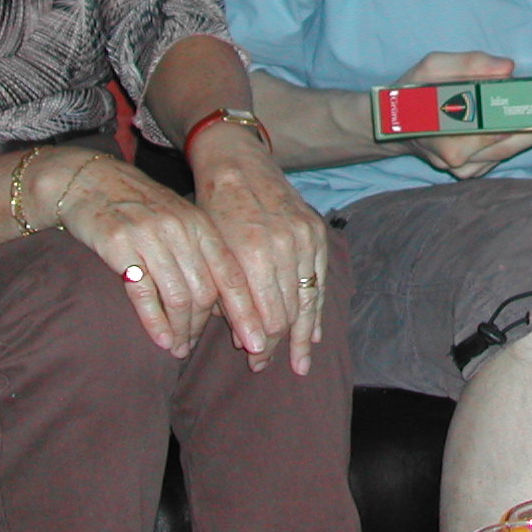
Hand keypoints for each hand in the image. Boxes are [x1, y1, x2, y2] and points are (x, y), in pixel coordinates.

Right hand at [51, 144, 324, 374]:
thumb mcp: (178, 221)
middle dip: (205, 328)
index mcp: (201, 224)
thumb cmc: (138, 207)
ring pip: (178, 296)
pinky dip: (155, 323)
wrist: (89, 180)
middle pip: (206, 292)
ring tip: (178, 348)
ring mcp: (150, 236)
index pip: (232, 276)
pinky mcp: (119, 245)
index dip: (247, 313)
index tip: (258, 343)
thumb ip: (201, 254)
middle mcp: (181, 229)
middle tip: (195, 348)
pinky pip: (143, 294)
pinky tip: (161, 340)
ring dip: (181, 329)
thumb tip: (225, 304)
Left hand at [187, 124, 330, 375]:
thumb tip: (241, 339)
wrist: (239, 165)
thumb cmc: (213, 210)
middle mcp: (284, 246)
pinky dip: (316, 307)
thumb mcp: (211, 252)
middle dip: (278, 344)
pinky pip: (320, 279)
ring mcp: (305, 239)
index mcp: (252, 252)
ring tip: (300, 363)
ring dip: (302, 334)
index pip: (267, 316)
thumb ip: (226, 294)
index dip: (262, 344)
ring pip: (308, 299)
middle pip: (288, 312)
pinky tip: (313, 331)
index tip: (255, 363)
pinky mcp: (316, 233)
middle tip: (268, 366)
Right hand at [396, 50, 531, 179]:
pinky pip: (501, 157)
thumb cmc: (412, 92)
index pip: (498, 125)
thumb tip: (508, 68)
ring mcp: (465, 170)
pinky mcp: (470, 173)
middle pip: (510, 143)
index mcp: (448, 134)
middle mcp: (459, 159)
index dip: (529, 118)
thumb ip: (468, 64)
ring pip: (509, 152)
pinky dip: (518, 142)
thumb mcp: (431, 67)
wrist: (392, 127)